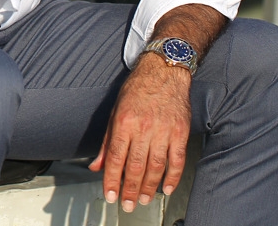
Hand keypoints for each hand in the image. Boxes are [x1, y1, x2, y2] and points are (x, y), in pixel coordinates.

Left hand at [88, 53, 190, 212]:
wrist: (164, 71)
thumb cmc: (137, 89)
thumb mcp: (114, 111)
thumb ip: (107, 142)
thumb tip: (97, 165)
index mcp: (124, 122)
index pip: (116, 157)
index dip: (112, 179)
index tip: (110, 195)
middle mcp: (143, 127)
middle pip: (135, 166)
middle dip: (129, 189)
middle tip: (126, 205)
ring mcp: (164, 130)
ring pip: (156, 166)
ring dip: (148, 187)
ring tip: (142, 199)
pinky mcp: (181, 132)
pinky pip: (177, 160)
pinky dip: (173, 177)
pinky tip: (167, 188)